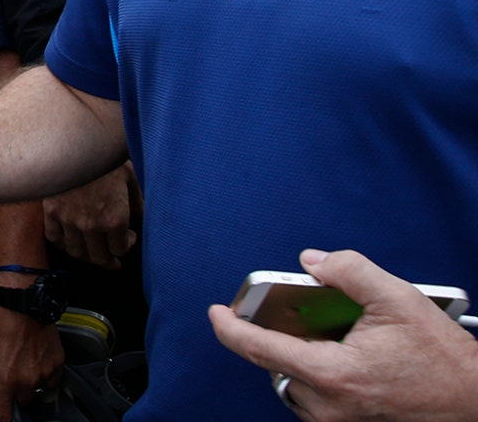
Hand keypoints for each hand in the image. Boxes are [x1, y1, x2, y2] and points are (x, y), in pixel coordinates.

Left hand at [0, 304, 64, 421]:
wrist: (23, 304)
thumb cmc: (1, 322)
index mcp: (5, 381)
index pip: (2, 415)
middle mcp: (26, 382)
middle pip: (22, 402)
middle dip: (16, 394)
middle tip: (10, 379)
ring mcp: (43, 374)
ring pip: (38, 389)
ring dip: (30, 383)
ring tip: (23, 365)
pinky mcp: (57, 363)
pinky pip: (53, 378)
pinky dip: (46, 374)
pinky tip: (37, 361)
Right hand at [42, 162, 140, 268]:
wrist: (73, 143)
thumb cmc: (105, 158)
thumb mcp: (130, 175)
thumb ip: (137, 199)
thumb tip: (140, 212)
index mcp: (115, 219)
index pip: (120, 249)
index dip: (126, 245)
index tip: (129, 236)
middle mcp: (92, 226)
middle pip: (99, 257)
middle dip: (108, 260)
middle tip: (111, 259)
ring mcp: (69, 221)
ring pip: (77, 252)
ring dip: (86, 256)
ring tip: (91, 252)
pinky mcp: (52, 213)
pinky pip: (55, 238)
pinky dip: (62, 244)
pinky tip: (68, 241)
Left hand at [208, 248, 477, 420]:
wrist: (476, 402)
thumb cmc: (443, 358)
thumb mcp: (399, 299)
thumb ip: (349, 271)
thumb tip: (311, 261)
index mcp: (332, 374)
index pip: (258, 349)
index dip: (228, 327)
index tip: (215, 310)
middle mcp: (328, 404)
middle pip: (275, 364)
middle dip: (278, 334)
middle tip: (297, 311)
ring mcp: (337, 421)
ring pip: (293, 382)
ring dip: (299, 355)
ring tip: (330, 333)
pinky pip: (313, 396)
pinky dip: (317, 372)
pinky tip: (342, 353)